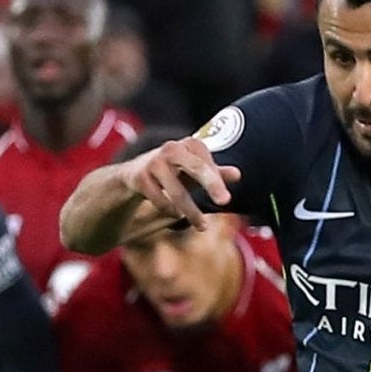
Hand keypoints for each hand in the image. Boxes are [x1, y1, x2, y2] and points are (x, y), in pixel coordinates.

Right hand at [121, 138, 242, 229]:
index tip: (225, 200)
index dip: (217, 181)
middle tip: (225, 201)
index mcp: (190, 144)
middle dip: (212, 184)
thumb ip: (215, 173)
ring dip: (191, 211)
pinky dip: (170, 210)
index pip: (208, 163)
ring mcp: (154, 163)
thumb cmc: (172, 171)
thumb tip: (238, 175)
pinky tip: (176, 215)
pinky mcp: (140, 177)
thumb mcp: (194, 170)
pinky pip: (159, 200)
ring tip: (202, 227)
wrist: (132, 172)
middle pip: (196, 168)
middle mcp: (172, 149)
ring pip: (177, 191)